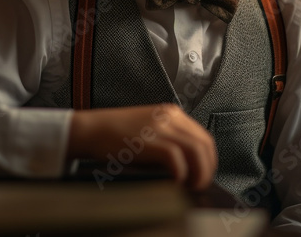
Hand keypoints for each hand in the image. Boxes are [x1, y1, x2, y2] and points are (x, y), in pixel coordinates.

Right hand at [67, 104, 216, 189]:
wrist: (91, 129)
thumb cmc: (116, 135)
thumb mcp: (149, 130)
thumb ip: (169, 140)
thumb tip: (189, 167)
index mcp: (171, 113)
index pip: (204, 137)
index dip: (209, 159)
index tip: (204, 174)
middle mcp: (169, 117)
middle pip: (204, 143)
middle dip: (207, 168)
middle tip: (200, 185)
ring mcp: (159, 127)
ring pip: (195, 150)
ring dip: (199, 173)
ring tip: (192, 186)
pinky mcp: (147, 140)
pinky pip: (175, 157)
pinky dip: (181, 172)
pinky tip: (176, 181)